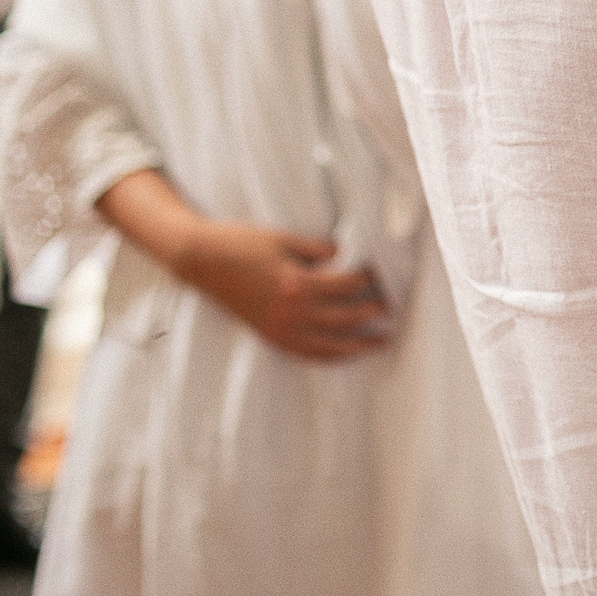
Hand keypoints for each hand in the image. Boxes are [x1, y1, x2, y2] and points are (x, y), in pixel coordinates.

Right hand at [168, 219, 389, 360]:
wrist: (200, 260)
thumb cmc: (242, 243)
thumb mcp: (284, 239)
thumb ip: (318, 249)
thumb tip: (348, 255)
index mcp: (296, 283)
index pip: (347, 285)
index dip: (369, 278)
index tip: (384, 273)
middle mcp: (290, 311)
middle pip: (345, 317)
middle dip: (374, 312)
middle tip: (396, 306)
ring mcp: (278, 328)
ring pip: (329, 345)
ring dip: (359, 345)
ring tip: (383, 341)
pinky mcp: (268, 336)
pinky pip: (305, 354)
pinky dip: (330, 356)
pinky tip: (346, 354)